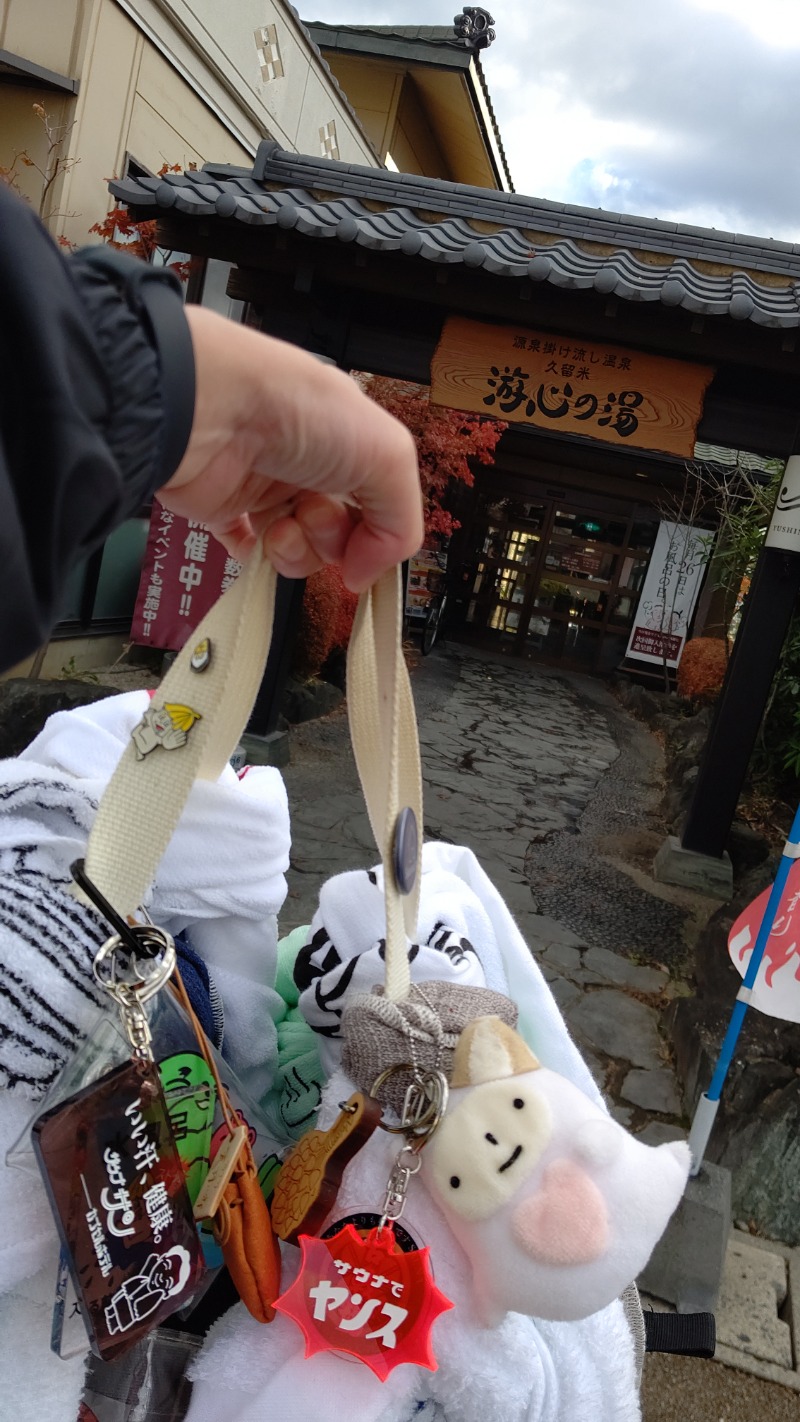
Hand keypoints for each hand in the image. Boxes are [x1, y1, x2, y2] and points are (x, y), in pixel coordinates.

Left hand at [159, 307, 422, 590]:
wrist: (210, 409)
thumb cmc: (294, 408)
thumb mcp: (387, 456)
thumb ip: (399, 522)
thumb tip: (367, 573)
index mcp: (350, 438)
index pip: (378, 503)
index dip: (378, 533)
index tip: (370, 550)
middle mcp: (309, 459)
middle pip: (339, 531)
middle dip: (333, 535)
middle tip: (316, 513)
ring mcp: (265, 482)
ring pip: (296, 546)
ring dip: (295, 548)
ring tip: (281, 526)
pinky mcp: (223, 505)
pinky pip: (246, 547)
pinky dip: (255, 555)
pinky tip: (258, 542)